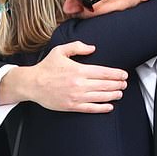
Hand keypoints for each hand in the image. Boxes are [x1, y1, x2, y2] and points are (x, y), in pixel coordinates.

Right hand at [1, 42, 127, 112]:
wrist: (32, 84)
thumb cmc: (46, 67)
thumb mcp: (60, 51)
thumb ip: (78, 47)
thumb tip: (93, 48)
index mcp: (79, 70)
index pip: (103, 72)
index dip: (116, 74)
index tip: (124, 75)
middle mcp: (79, 84)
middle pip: (105, 85)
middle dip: (117, 84)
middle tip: (124, 84)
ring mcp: (76, 96)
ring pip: (100, 97)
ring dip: (113, 95)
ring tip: (119, 93)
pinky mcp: (72, 106)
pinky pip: (91, 108)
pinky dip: (102, 108)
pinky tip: (110, 106)